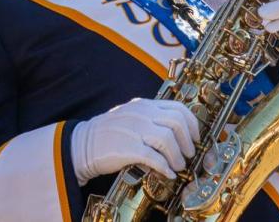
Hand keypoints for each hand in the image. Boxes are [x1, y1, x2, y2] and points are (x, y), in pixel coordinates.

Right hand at [71, 98, 199, 185]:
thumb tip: (177, 138)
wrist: (82, 144)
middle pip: (177, 122)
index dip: (193, 124)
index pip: (178, 107)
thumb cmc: (109, 133)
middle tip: (188, 154)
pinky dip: (164, 167)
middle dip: (188, 141)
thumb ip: (152, 121)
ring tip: (177, 166)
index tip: (195, 138)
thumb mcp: (131, 117)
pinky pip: (153, 157)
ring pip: (168, 140)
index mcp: (144, 105)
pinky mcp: (127, 147)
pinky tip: (167, 173)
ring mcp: (134, 129)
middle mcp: (141, 114)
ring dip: (177, 157)